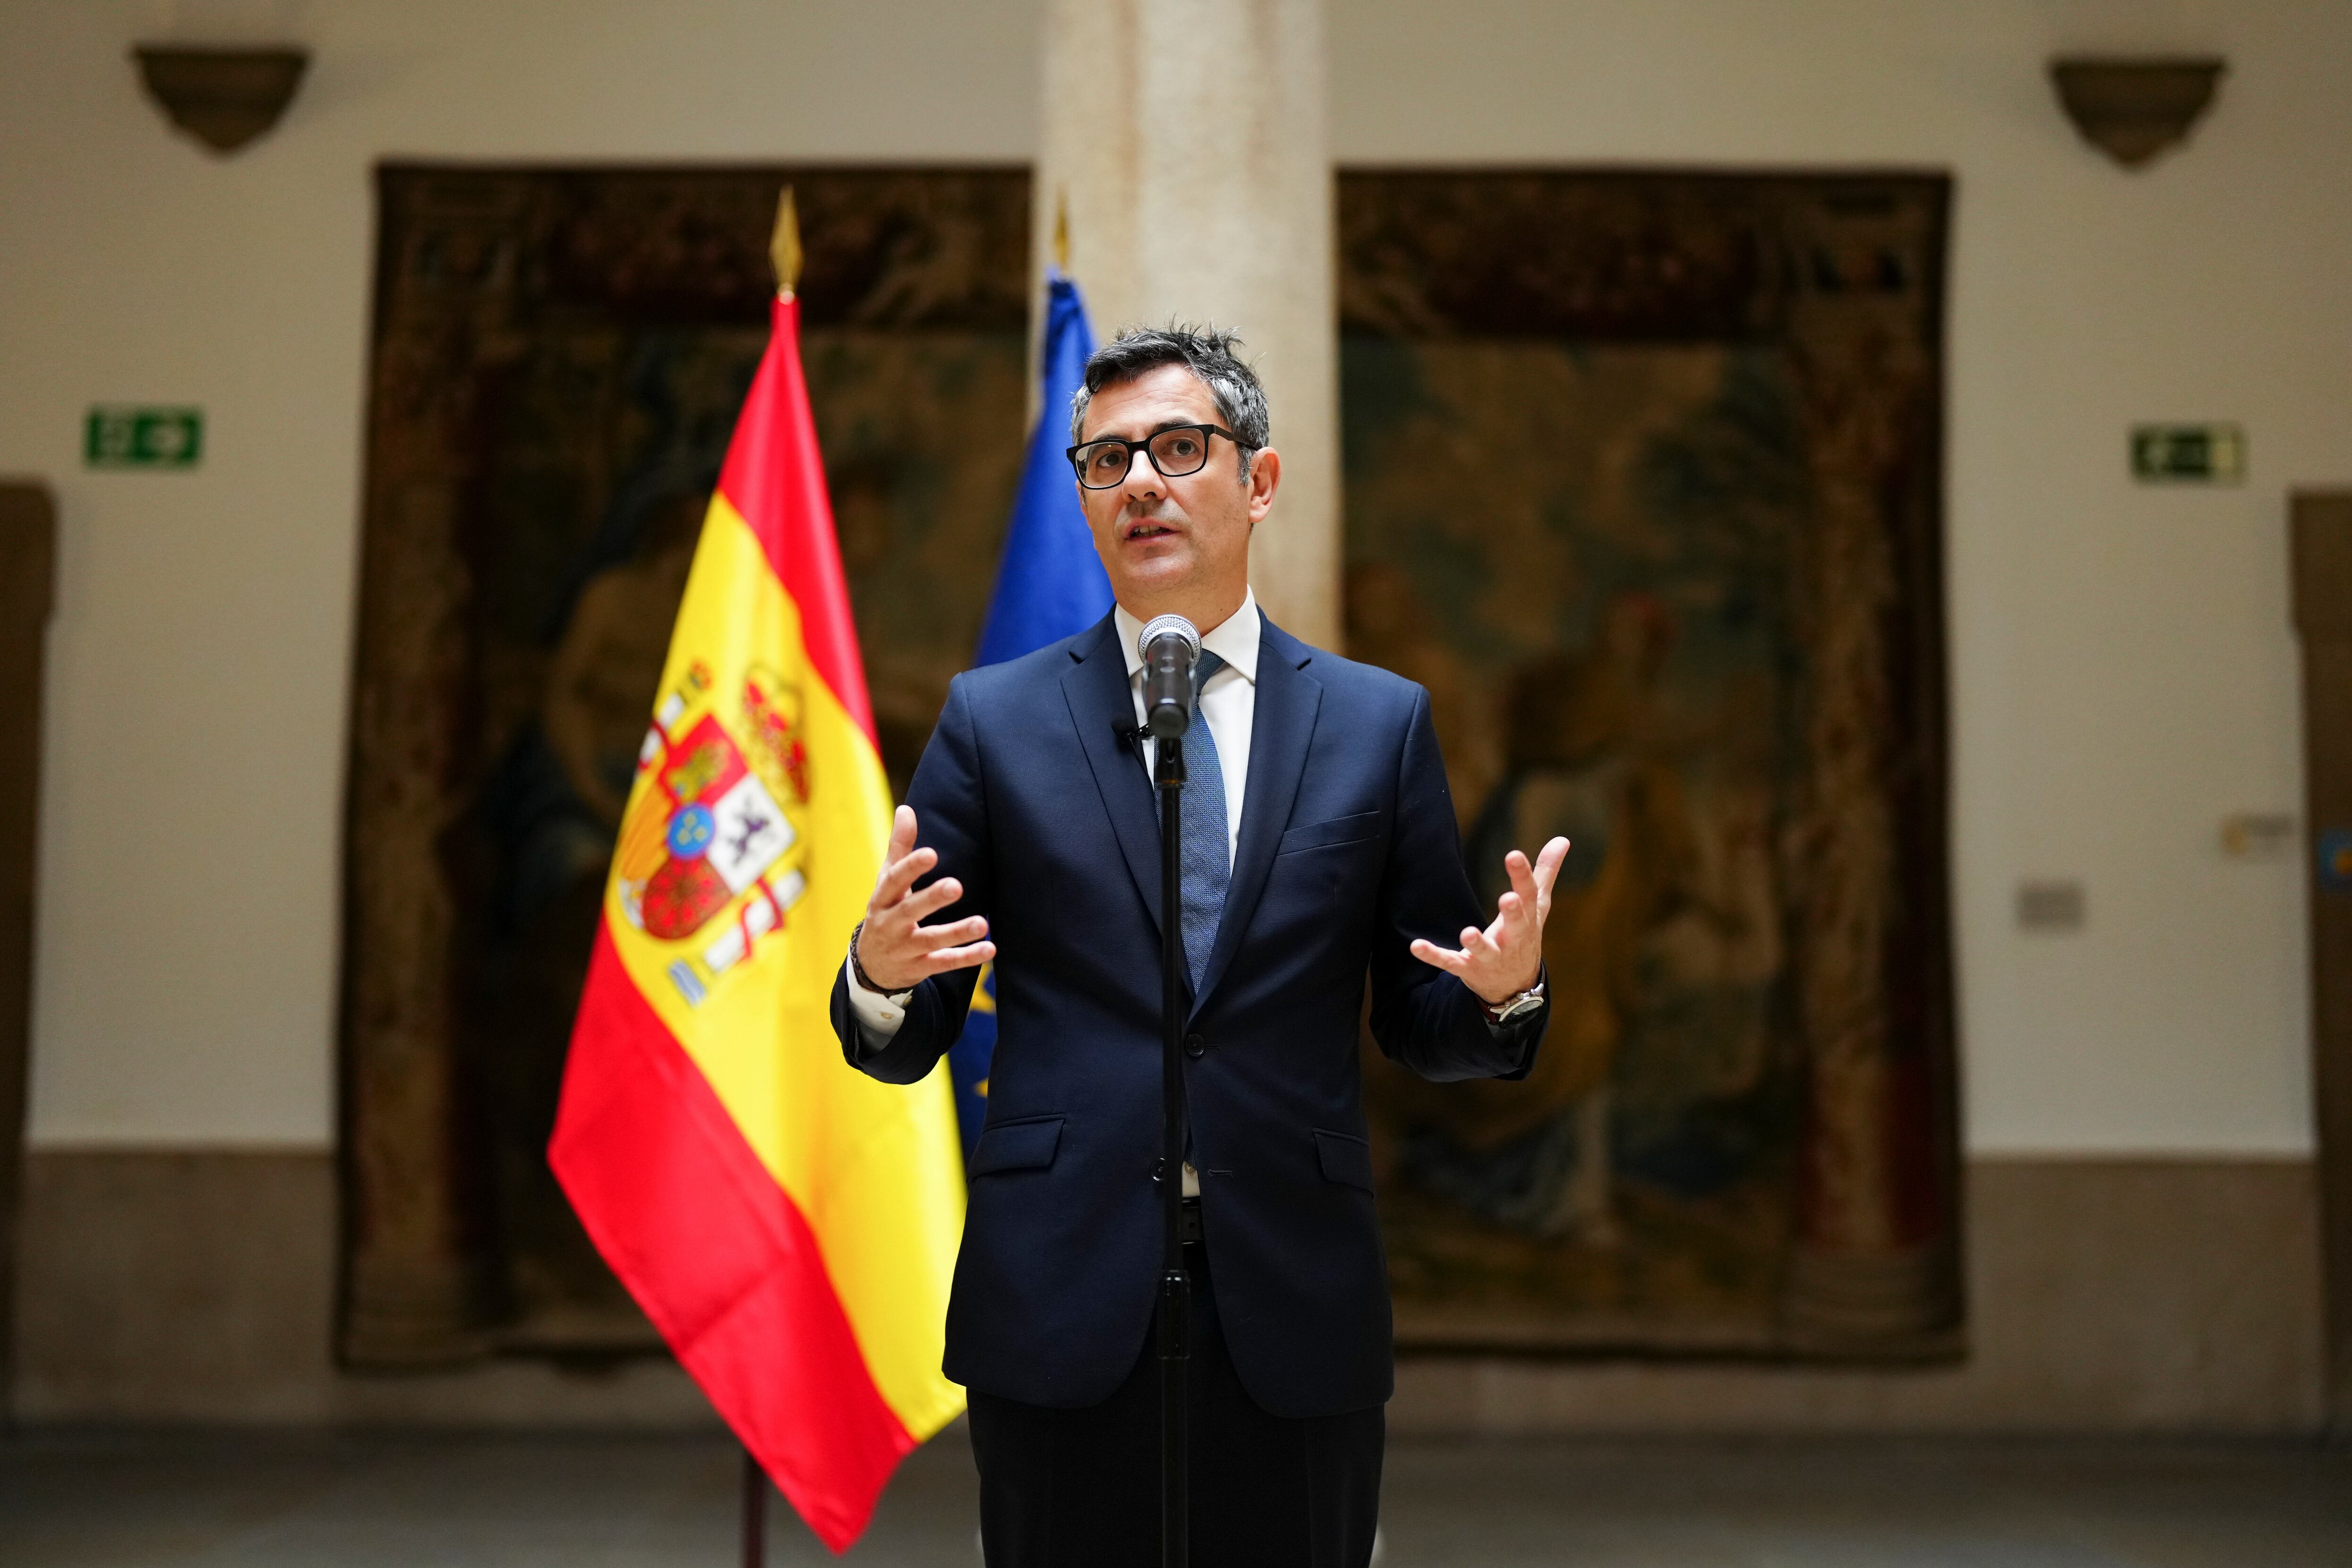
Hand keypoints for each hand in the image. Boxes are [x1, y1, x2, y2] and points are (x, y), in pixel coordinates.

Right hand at [855, 805, 994, 992]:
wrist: (870, 966)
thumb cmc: (886, 911)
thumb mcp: (887, 882)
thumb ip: (899, 847)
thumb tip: (906, 809)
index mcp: (882, 899)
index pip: (894, 881)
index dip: (911, 868)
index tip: (931, 854)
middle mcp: (890, 924)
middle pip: (911, 910)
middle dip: (932, 899)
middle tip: (956, 886)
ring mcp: (905, 948)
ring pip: (931, 940)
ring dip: (957, 933)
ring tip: (982, 923)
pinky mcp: (920, 967)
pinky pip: (944, 962)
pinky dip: (967, 957)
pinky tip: (989, 949)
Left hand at [1409, 837, 1569, 1004]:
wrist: (1516, 987)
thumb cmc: (1526, 936)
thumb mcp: (1538, 906)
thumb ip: (1545, 873)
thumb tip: (1562, 839)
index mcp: (1528, 920)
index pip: (1528, 895)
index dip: (1522, 875)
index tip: (1514, 855)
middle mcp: (1512, 940)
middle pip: (1516, 925)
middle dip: (1512, 913)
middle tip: (1507, 898)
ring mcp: (1491, 957)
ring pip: (1485, 951)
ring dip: (1476, 943)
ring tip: (1467, 933)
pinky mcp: (1468, 969)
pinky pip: (1450, 963)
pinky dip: (1434, 956)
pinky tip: (1417, 946)